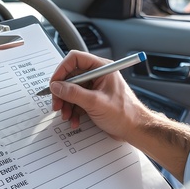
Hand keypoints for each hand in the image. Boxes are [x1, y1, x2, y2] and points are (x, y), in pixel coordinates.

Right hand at [50, 51, 189, 181]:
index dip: (62, 70)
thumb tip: (57, 86)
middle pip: (71, 77)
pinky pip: (76, 101)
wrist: (135, 129)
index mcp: (101, 68)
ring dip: (66, 104)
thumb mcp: (95, 103)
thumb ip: (73, 93)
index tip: (54, 83)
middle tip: (57, 104)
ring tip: (66, 115)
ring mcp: (95, 87)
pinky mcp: (93, 99)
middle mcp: (97, 75)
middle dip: (62, 92)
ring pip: (71, 91)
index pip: (75, 59)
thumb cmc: (125, 114)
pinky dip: (72, 111)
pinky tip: (74, 120)